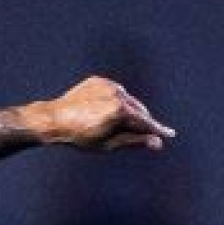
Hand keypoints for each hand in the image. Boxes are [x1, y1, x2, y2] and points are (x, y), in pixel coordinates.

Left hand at [42, 76, 175, 151]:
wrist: (53, 119)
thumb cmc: (80, 137)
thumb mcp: (108, 144)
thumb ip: (135, 141)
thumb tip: (157, 144)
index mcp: (120, 111)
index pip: (145, 122)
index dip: (157, 129)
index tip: (169, 134)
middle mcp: (117, 94)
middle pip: (138, 109)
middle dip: (141, 121)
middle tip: (142, 133)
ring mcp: (108, 85)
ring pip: (126, 99)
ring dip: (127, 110)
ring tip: (114, 124)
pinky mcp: (98, 80)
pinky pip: (113, 92)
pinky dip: (113, 100)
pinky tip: (102, 111)